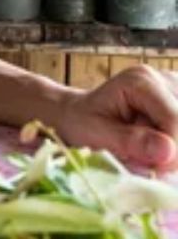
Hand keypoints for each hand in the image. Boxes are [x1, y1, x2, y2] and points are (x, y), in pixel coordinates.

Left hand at [57, 65, 177, 169]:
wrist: (81, 114)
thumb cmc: (83, 122)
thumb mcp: (96, 133)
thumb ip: (130, 141)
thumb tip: (168, 152)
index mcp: (141, 81)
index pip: (175, 120)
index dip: (171, 153)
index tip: (154, 170)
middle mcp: (165, 79)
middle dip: (173, 153)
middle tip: (146, 162)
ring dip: (175, 151)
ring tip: (147, 152)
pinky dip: (176, 148)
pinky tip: (159, 147)